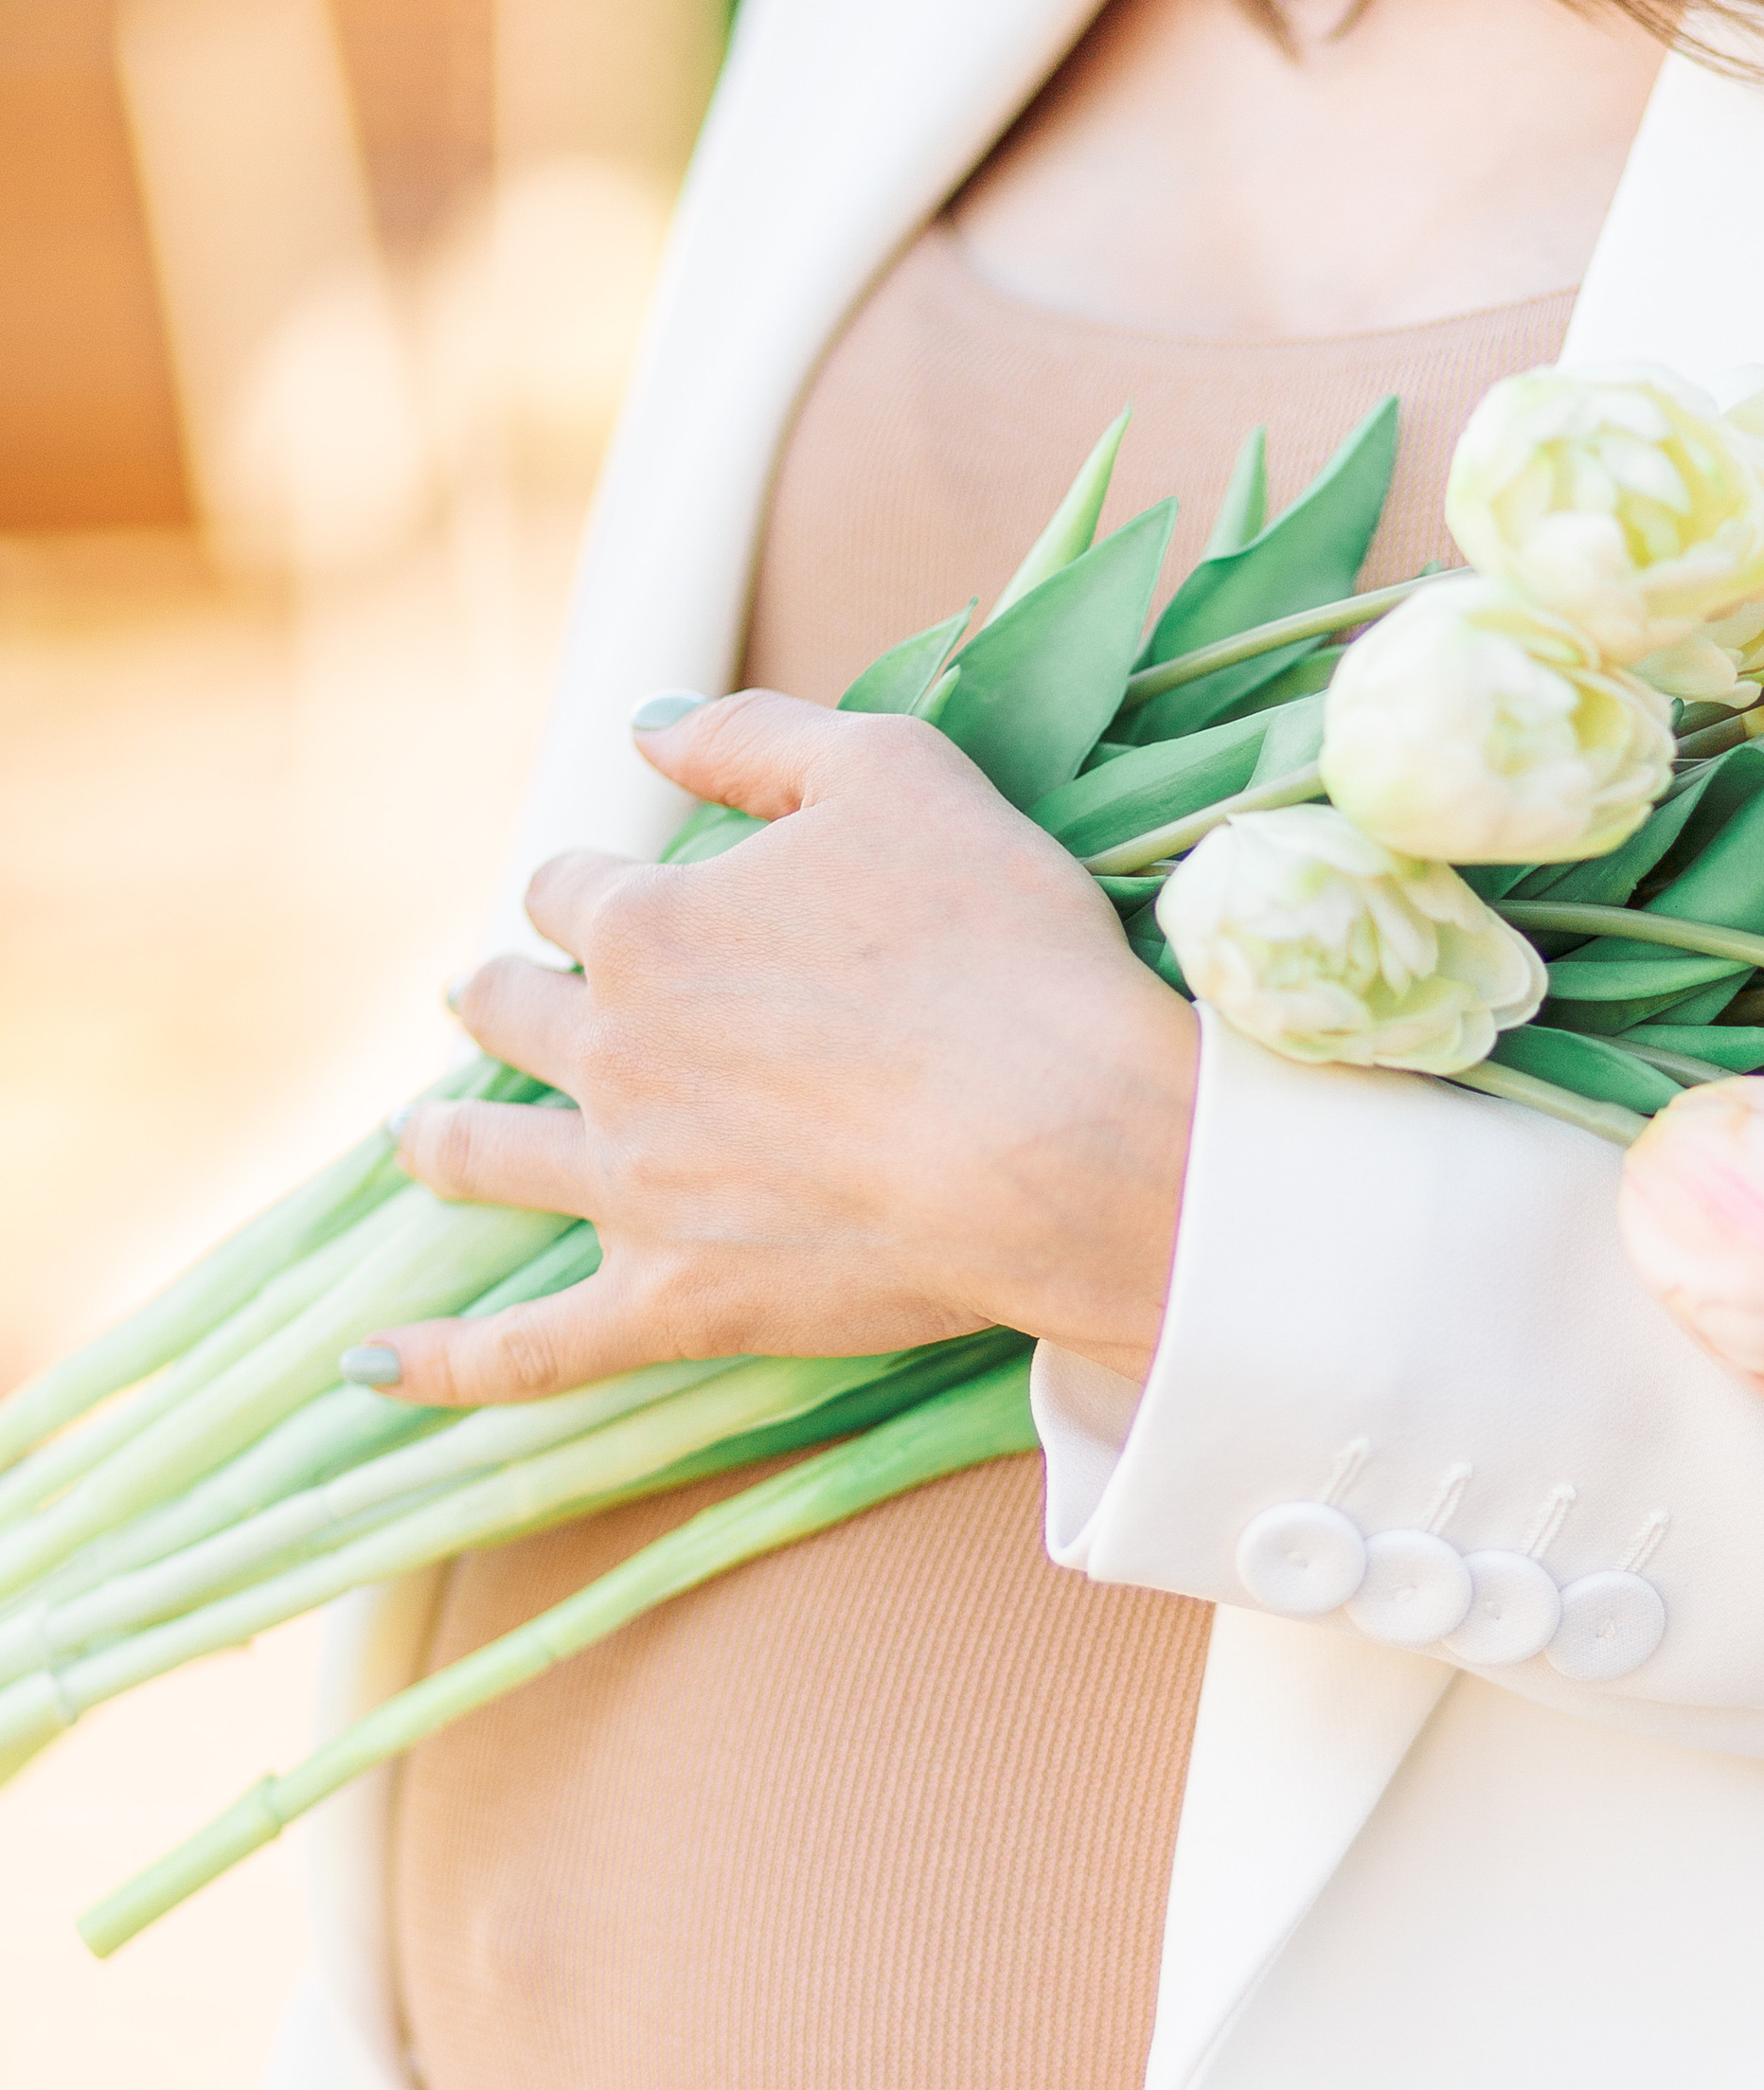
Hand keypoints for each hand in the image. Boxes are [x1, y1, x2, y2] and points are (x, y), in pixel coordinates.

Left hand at [372, 693, 1198, 1407]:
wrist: (1067, 1138)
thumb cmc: (1002, 945)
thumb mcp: (893, 771)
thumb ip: (754, 734)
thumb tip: (642, 722)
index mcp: (652, 924)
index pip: (574, 892)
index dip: (590, 892)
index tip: (610, 900)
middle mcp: (615, 1051)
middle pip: (512, 1015)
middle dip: (496, 999)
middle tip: (485, 1001)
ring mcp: (633, 1186)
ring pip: (491, 1158)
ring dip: (442, 1142)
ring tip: (417, 1143)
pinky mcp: (674, 1302)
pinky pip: (528, 1349)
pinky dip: (443, 1362)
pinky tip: (371, 1367)